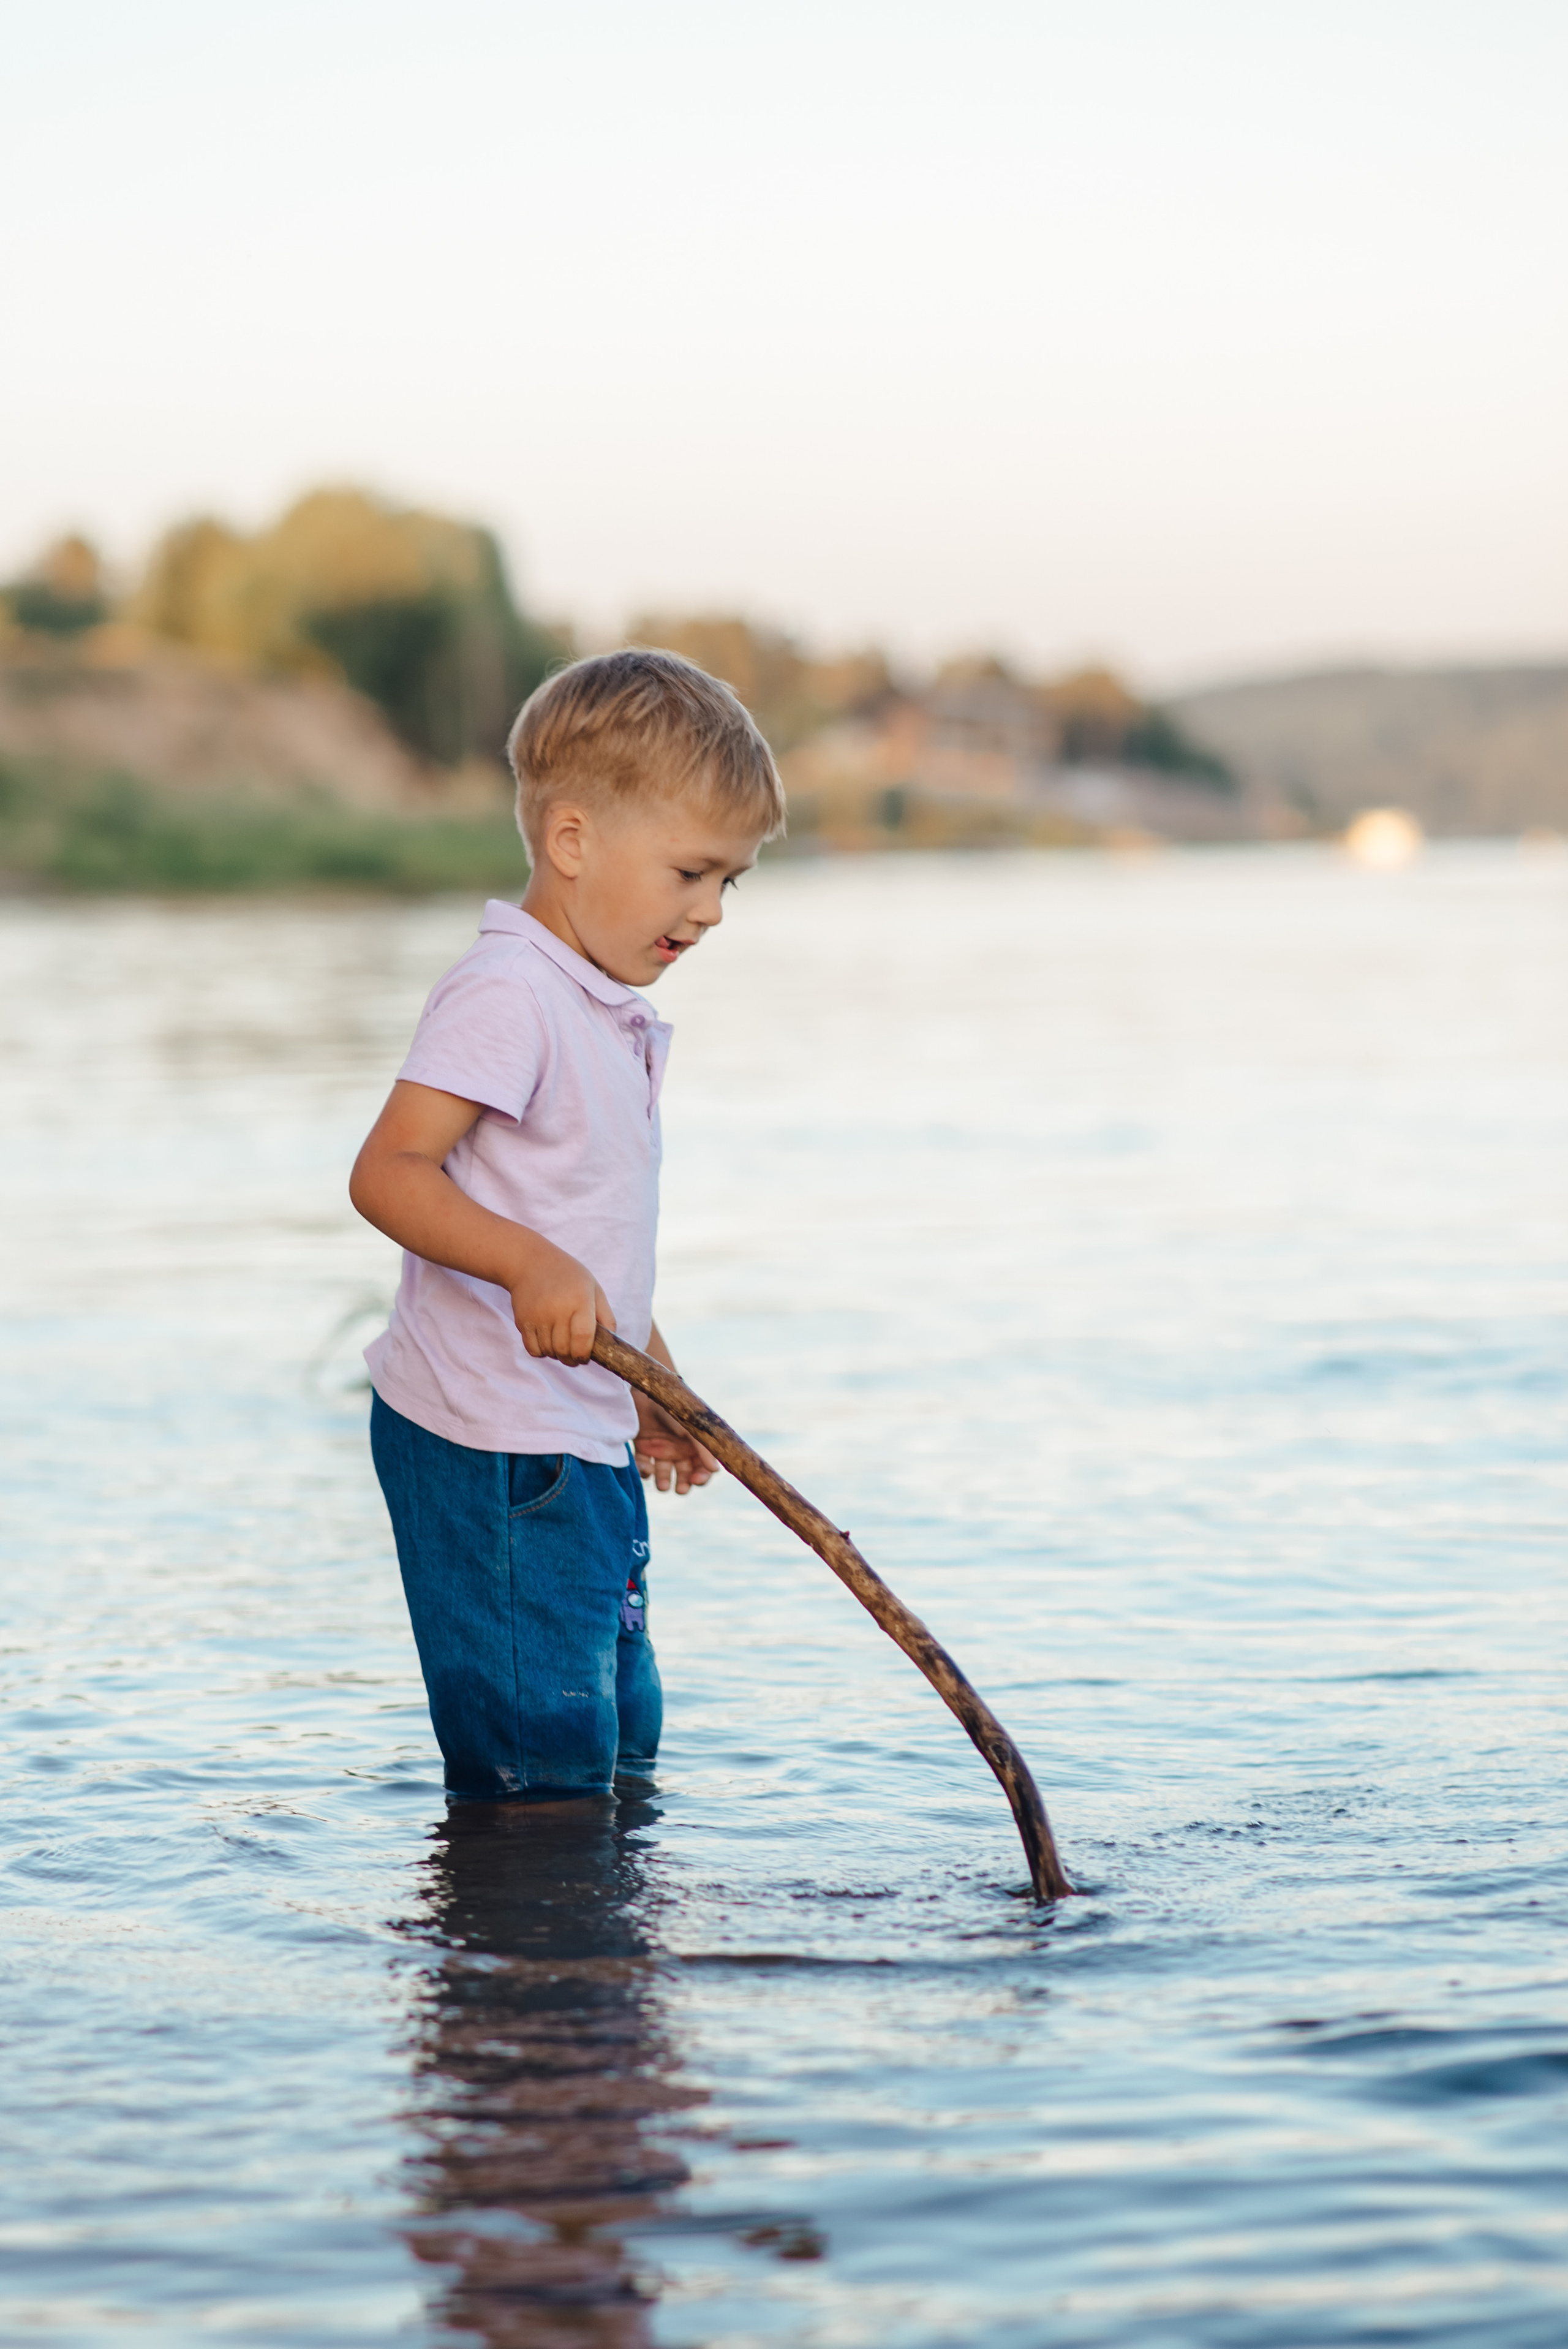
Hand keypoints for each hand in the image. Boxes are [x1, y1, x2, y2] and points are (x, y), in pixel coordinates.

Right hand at [509, 1239, 614, 1363]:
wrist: (531, 1263)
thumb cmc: (568, 1277)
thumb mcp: (593, 1288)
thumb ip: (606, 1316)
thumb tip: (610, 1344)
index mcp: (580, 1299)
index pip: (582, 1337)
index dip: (584, 1354)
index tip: (585, 1357)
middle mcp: (557, 1308)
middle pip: (565, 1349)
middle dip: (572, 1359)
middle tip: (575, 1355)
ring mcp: (538, 1315)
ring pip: (549, 1352)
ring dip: (557, 1355)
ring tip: (561, 1345)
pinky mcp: (522, 1321)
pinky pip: (533, 1349)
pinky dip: (541, 1352)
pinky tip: (547, 1342)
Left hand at [633, 1392, 719, 1494]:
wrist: (648, 1390)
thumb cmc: (674, 1408)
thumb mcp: (691, 1428)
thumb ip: (703, 1449)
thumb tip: (716, 1470)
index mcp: (694, 1444)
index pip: (703, 1467)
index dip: (702, 1477)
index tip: (696, 1480)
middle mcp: (679, 1449)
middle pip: (685, 1475)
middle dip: (683, 1484)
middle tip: (680, 1489)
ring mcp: (661, 1449)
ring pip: (664, 1474)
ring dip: (664, 1483)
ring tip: (663, 1485)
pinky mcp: (643, 1447)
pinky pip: (645, 1466)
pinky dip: (645, 1471)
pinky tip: (647, 1468)